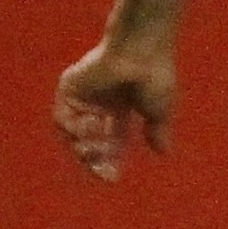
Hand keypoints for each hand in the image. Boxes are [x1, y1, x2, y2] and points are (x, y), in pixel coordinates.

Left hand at [53, 37, 176, 181]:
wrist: (141, 50)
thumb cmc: (155, 77)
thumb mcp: (159, 111)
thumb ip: (157, 132)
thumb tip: (164, 153)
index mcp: (122, 108)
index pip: (113, 141)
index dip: (112, 160)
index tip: (113, 178)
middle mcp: (100, 103)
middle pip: (91, 140)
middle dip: (95, 158)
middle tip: (101, 171)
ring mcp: (83, 95)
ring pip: (74, 132)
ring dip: (84, 145)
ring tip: (97, 148)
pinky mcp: (69, 87)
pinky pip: (62, 117)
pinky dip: (74, 127)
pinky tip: (91, 127)